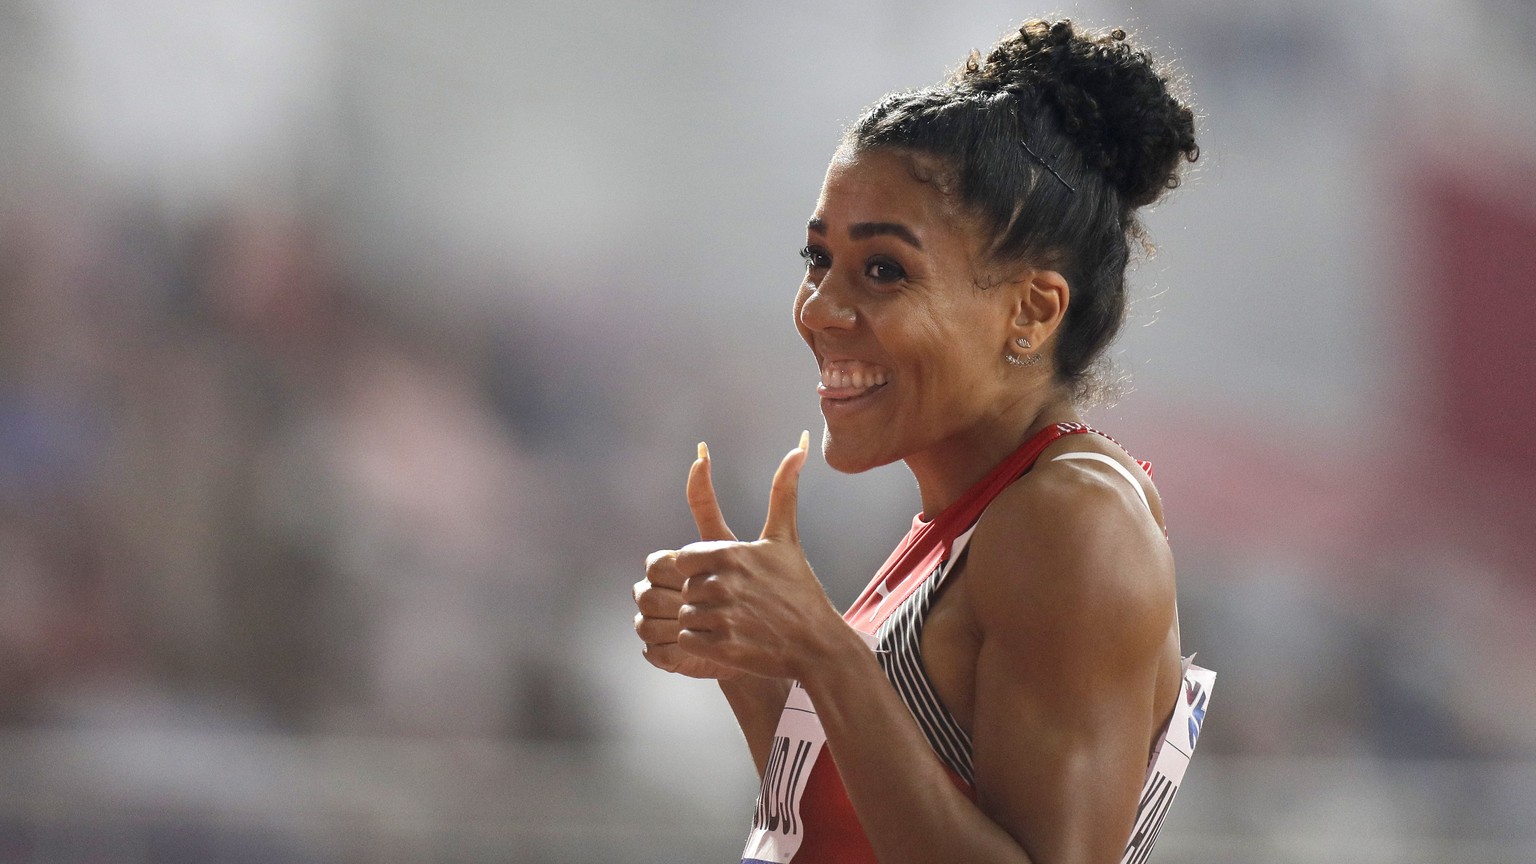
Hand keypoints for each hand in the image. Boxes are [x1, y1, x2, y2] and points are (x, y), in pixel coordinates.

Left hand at [636, 433, 845, 680]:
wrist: (817, 645)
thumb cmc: (798, 590)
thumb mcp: (786, 539)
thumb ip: (783, 491)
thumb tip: (799, 443)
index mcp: (730, 553)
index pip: (683, 558)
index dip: (699, 569)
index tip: (725, 579)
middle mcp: (723, 583)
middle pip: (685, 588)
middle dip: (703, 597)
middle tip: (737, 606)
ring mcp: (722, 617)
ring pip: (684, 615)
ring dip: (703, 622)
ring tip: (735, 624)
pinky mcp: (721, 649)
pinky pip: (686, 641)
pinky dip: (701, 644)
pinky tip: (728, 641)